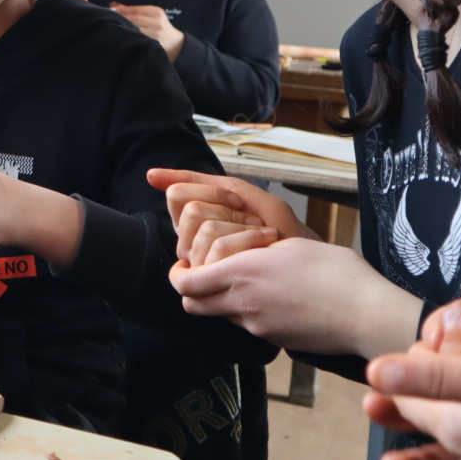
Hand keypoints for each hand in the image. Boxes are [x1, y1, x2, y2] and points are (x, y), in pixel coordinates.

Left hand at [110, 2, 184, 60]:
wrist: (175, 43)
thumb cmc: (158, 27)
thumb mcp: (150, 15)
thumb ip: (133, 10)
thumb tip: (113, 5)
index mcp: (157, 12)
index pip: (136, 10)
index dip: (122, 10)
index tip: (111, 9)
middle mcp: (157, 23)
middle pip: (134, 19)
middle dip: (121, 18)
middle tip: (109, 18)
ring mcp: (155, 34)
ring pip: (135, 29)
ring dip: (123, 27)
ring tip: (113, 26)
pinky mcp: (153, 44)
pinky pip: (138, 39)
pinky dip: (129, 36)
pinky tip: (121, 36)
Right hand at [148, 168, 314, 264]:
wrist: (310, 256)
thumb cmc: (279, 229)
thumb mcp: (240, 195)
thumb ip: (197, 182)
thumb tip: (150, 175)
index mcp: (193, 226)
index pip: (176, 196)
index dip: (209, 192)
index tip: (238, 201)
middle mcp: (192, 248)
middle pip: (190, 212)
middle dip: (228, 210)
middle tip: (254, 223)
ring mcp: (203, 268)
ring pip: (202, 229)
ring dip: (240, 226)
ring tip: (263, 239)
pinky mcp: (217, 283)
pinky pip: (216, 248)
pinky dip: (247, 238)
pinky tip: (266, 249)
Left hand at [169, 235, 422, 355]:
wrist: (367, 315)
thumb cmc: (335, 272)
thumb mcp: (289, 245)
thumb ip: (256, 251)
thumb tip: (242, 254)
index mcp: (243, 274)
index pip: (186, 284)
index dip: (178, 274)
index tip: (184, 263)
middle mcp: (243, 304)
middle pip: (193, 305)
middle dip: (191, 290)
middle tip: (203, 273)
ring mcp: (259, 326)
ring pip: (221, 315)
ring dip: (221, 300)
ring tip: (245, 282)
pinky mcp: (276, 340)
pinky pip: (249, 325)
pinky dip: (248, 312)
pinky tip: (272, 298)